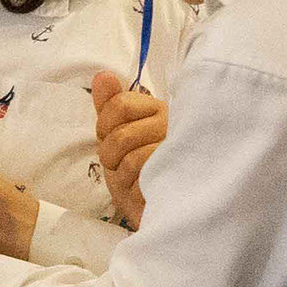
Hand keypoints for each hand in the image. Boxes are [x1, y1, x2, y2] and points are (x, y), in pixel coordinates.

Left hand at [93, 71, 168, 228]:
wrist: (154, 210)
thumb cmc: (135, 172)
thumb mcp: (116, 135)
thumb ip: (108, 105)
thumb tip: (102, 75)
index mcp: (160, 110)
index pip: (119, 105)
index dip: (104, 126)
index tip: (109, 138)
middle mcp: (177, 126)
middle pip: (121, 133)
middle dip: (109, 154)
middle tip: (119, 164)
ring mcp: (184, 151)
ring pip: (131, 157)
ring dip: (121, 174)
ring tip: (132, 178)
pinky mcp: (183, 176)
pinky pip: (144, 178)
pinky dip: (133, 188)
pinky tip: (142, 190)